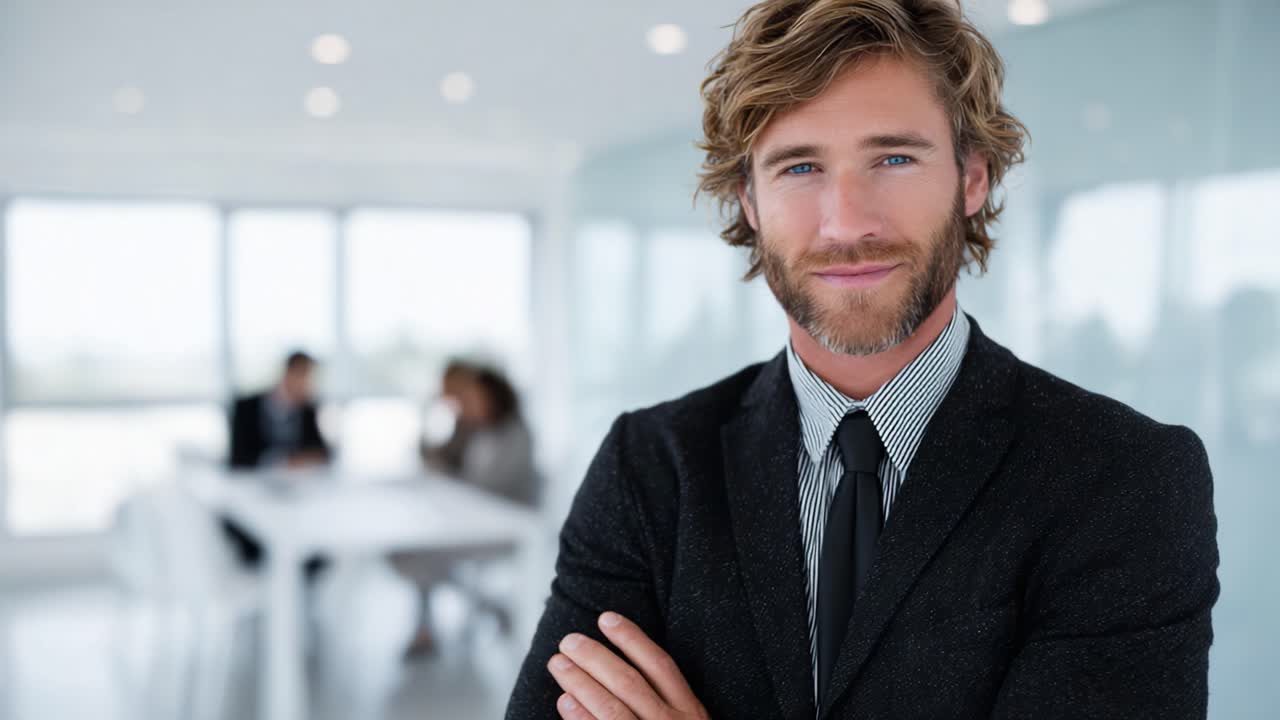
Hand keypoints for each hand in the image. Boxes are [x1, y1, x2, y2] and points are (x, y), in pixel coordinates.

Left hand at [547, 612, 708, 719]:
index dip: (632, 639)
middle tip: (569, 641)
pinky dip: (583, 719)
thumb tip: (618, 671)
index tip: (606, 618)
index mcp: (690, 713)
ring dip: (582, 681)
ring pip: (613, 708)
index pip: (660, 666)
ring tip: (558, 664)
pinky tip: (564, 703)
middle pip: (629, 683)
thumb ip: (664, 703)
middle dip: (595, 657)